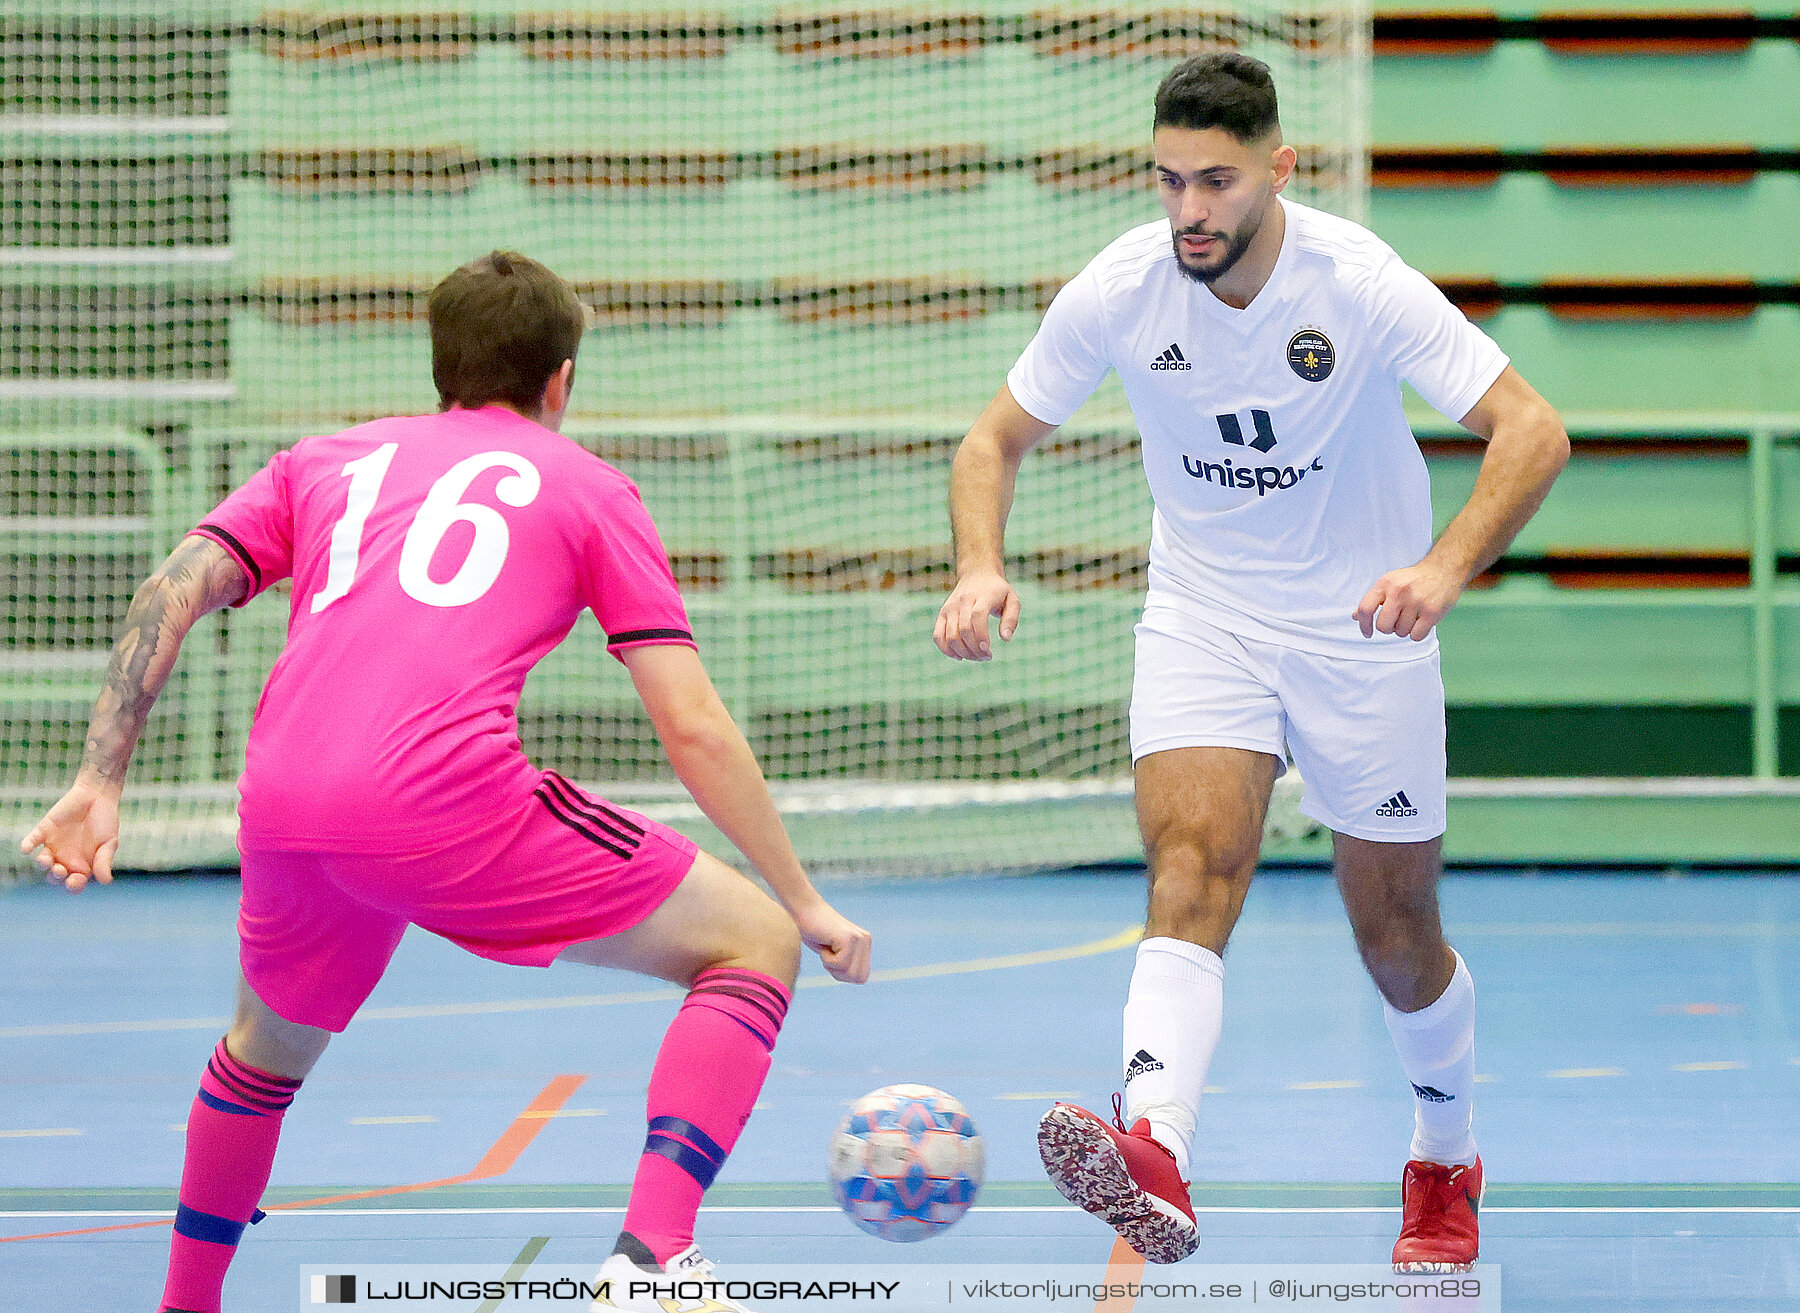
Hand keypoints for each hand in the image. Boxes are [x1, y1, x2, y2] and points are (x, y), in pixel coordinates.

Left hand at [20, 777, 120, 892]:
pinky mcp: (44, 831)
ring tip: (47, 860)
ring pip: (42, 861)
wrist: (97, 796)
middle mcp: (65, 859)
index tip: (75, 880)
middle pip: (55, 876)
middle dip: (55, 877)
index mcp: (82, 865)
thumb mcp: (109, 842)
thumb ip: (104, 861)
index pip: (74, 883)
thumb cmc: (106, 822)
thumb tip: (106, 881)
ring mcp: (53, 846)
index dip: (73, 886)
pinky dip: (27, 845)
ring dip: (42, 864)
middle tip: (60, 869)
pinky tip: (27, 848)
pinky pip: (31, 841)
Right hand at [794, 902, 872, 983]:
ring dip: (832, 965)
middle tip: (828, 954)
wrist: (804, 910)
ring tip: (827, 947)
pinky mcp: (849, 938)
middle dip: (839, 973)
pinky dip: (827, 959)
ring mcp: (859, 938)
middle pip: (858, 978)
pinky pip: (840, 964)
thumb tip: (859, 979)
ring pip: (849, 973)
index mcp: (865, 945)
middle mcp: (865, 940)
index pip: (861, 978)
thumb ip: (848, 964)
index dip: (843, 975)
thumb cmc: (813, 932)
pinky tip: (824, 943)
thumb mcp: (834, 952)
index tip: (832, 958)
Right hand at [933, 569, 1019, 660]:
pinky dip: (946, 650)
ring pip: (951, 636)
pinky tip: (959, 656)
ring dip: (964, 652)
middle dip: (975, 649)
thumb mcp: (1012, 600)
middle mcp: (963, 601)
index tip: (988, 650)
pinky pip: (938, 635)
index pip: (977, 616)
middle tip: (987, 656)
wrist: (977, 574)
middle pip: (963, 630)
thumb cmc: (997, 591)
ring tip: (977, 657)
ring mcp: (950, 607)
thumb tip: (1005, 639)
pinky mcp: (942, 613)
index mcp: (982, 596)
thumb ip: (1011, 619)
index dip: (981, 636)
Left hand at [1353, 561, 1465, 641]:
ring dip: (1406, 629)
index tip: (1367, 633)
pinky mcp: (1432, 612)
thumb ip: (1374, 600)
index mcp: (1385, 584)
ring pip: (1401, 632)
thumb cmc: (1414, 579)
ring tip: (1413, 616)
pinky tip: (1422, 622)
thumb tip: (1356, 617)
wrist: (1444, 569)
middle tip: (1398, 620)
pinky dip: (1417, 634)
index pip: (1365, 608)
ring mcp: (1416, 601)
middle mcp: (1398, 592)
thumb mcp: (1390, 582)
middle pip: (1383, 627)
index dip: (1364, 625)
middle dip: (1389, 628)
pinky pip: (1416, 636)